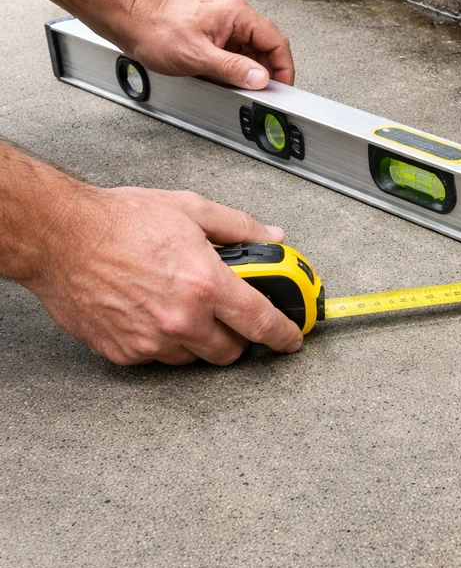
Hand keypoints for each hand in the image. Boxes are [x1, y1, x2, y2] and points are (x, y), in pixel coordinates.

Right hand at [25, 185, 303, 365]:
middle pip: (231, 350)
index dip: (284, 334)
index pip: (261, 321)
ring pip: (195, 357)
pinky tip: (154, 312)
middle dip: (238, 335)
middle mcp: (181, 318)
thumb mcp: (191, 210)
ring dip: (200, 339)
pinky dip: (165, 341)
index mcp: (205, 284)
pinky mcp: (124, 352)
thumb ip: (239, 227)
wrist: (60, 236)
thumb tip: (271, 237)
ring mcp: (151, 340)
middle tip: (230, 314)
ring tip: (184, 305)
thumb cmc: (119, 221)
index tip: (292, 339)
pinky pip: (159, 358)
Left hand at [123, 0, 294, 89]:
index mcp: (237, 14)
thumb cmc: (157, 32)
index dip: (283, 67)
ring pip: (252, 51)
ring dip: (249, 70)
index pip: (276, 41)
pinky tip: (227, 78)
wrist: (132, 23)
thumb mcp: (198, 56)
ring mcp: (226, 24)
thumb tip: (260, 79)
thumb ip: (234, 69)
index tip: (282, 86)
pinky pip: (237, 52)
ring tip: (238, 84)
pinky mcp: (216, 33)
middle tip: (260, 91)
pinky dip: (236, 67)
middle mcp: (235, 15)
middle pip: (266, 46)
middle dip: (266, 71)